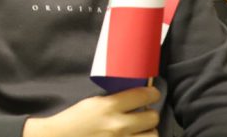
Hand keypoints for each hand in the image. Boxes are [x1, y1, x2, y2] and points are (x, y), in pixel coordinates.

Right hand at [23, 86, 160, 136]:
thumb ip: (113, 101)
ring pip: (153, 135)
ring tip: (140, 129)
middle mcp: (118, 125)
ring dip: (148, 131)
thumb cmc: (73, 120)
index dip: (152, 93)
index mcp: (109, 107)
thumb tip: (133, 96)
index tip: (152, 93)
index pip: (142, 96)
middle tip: (144, 113)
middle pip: (152, 117)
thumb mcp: (92, 103)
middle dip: (150, 114)